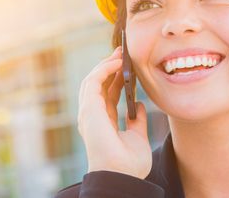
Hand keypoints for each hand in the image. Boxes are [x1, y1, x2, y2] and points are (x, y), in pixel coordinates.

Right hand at [77, 46, 151, 178]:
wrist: (122, 174)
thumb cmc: (128, 164)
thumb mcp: (138, 137)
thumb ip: (137, 121)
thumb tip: (139, 105)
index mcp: (102, 124)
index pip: (107, 96)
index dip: (116, 80)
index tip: (127, 67)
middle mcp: (93, 117)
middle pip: (98, 85)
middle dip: (109, 67)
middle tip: (122, 53)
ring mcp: (89, 112)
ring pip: (93, 80)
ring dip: (106, 64)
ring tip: (120, 53)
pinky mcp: (89, 108)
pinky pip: (94, 81)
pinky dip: (104, 69)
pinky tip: (117, 62)